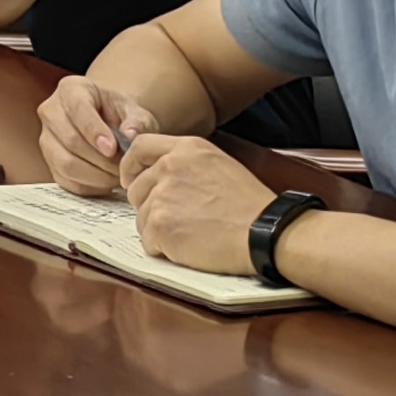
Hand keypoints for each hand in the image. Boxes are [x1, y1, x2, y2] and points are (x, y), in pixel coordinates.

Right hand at [35, 74, 160, 195]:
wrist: (109, 123)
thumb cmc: (121, 114)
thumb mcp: (135, 111)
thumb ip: (137, 121)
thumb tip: (130, 135)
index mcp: (71, 89)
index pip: (78, 109)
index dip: (94, 131)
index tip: (113, 149)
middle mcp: (51, 111)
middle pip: (69, 139)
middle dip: (100, 159)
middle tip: (124, 167)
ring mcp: (47, 139)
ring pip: (65, 163)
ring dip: (95, 175)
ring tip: (118, 176)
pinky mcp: (49, 163)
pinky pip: (65, 180)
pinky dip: (89, 186)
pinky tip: (107, 182)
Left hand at [117, 135, 274, 274]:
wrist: (265, 233)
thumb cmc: (250, 206)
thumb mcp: (219, 166)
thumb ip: (186, 165)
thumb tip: (158, 176)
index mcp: (186, 149)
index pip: (139, 147)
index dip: (131, 166)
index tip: (132, 180)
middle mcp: (169, 167)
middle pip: (136, 188)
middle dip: (149, 206)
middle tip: (178, 219)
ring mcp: (162, 196)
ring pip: (141, 217)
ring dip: (159, 229)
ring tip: (192, 232)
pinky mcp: (159, 225)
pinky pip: (148, 240)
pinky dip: (164, 248)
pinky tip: (190, 246)